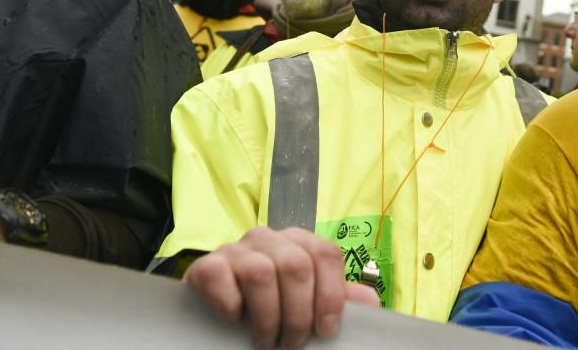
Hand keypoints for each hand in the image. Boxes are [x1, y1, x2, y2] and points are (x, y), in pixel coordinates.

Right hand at [184, 226, 378, 348]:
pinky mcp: (206, 265)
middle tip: (293, 343)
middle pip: (297, 266)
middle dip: (299, 314)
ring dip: (268, 317)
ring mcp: (235, 249)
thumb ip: (336, 298)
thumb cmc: (270, 303)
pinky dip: (231, 306)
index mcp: (299, 242)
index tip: (325, 330)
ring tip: (266, 340)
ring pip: (261, 273)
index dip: (330, 295)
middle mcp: (268, 238)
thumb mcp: (306, 299)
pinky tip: (235, 321)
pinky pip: (221, 278)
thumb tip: (371, 304)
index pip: (326, 254)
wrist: (217, 305)